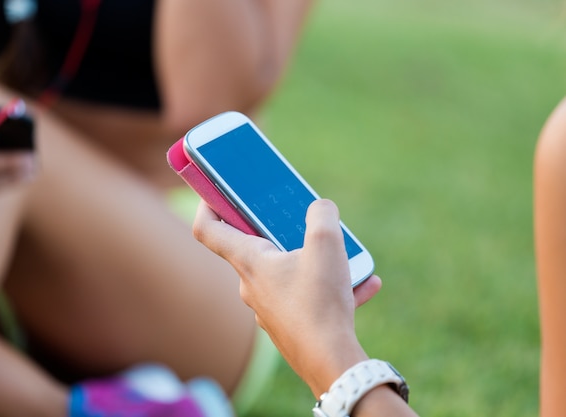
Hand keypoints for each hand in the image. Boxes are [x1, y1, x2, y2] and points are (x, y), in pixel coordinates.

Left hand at [193, 198, 381, 395]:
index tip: (217, 191)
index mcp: (249, 262)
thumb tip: (320, 208)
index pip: (208, 230)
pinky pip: (306, 296)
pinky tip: (365, 284)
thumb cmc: (320, 303)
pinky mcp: (287, 324)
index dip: (207, 205)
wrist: (330, 362)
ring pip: (288, 272)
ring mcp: (268, 307)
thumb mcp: (326, 245)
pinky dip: (331, 287)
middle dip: (278, 229)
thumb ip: (322, 215)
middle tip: (299, 218)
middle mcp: (251, 285)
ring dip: (316, 260)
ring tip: (348, 256)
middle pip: (254, 247)